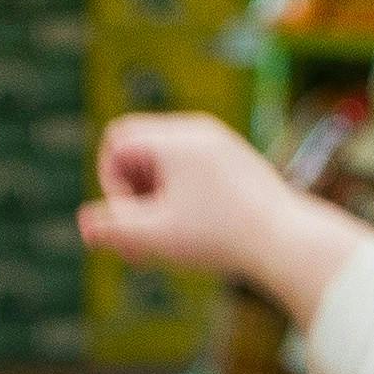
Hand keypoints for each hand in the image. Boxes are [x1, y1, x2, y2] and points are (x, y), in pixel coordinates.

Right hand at [79, 114, 371, 328]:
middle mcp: (198, 130)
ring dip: (155, 200)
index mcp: (176, 138)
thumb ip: (115, 229)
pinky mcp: (238, 161)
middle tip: (141, 243)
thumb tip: (84, 224)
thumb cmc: (221, 238)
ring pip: (166, 162)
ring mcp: (221, 142)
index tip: (129, 222)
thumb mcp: (157, 236)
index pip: (116, 141)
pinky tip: (197, 234)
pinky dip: (183, 198)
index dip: (109, 183)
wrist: (289, 241)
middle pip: (139, 150)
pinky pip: (193, 170)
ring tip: (170, 241)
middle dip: (131, 195)